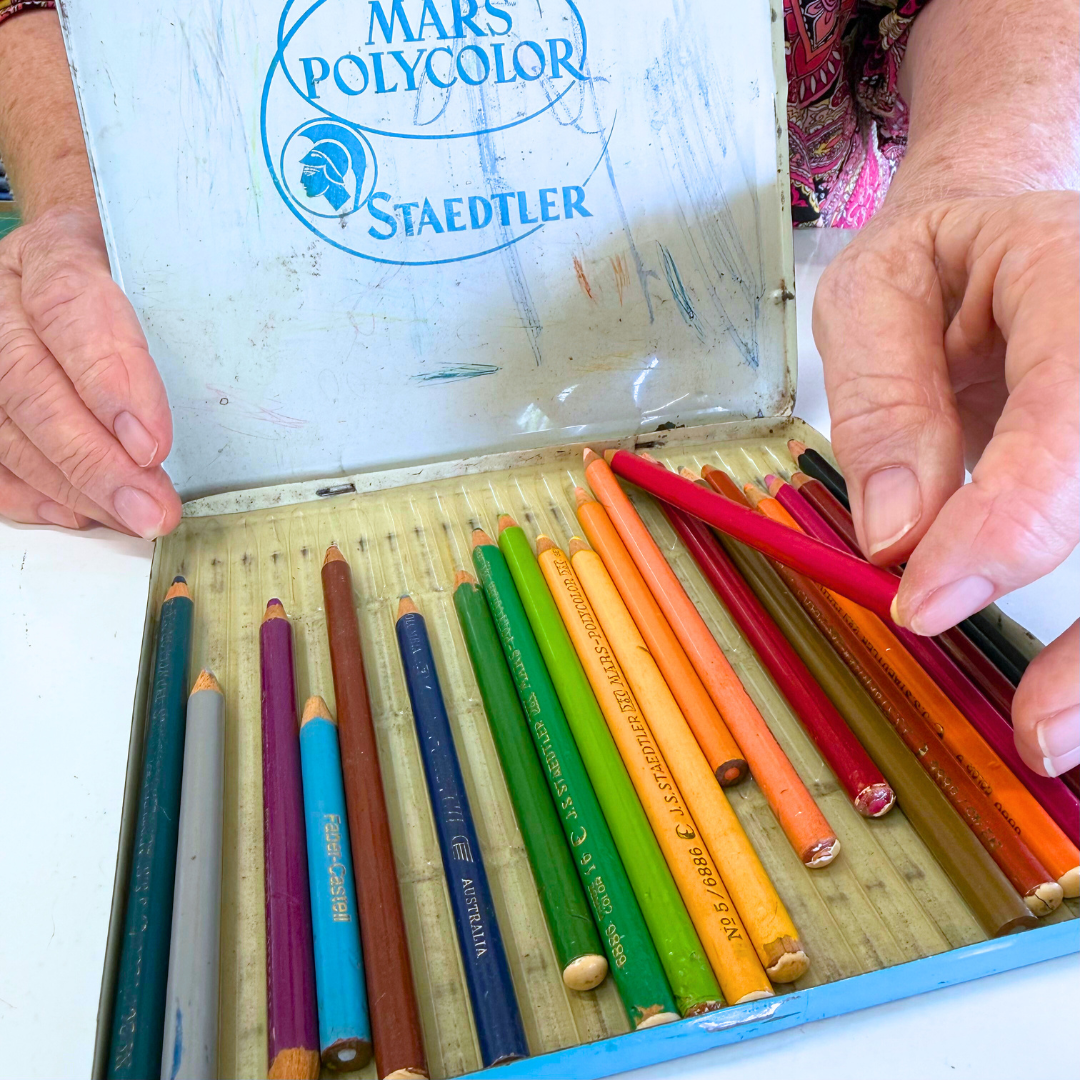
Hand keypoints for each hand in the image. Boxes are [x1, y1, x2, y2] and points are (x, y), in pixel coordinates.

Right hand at [0, 204, 180, 535]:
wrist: (84, 251)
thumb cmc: (135, 262)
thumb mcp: (165, 262)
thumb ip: (187, 308)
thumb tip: (244, 381)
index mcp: (55, 251)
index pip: (70, 309)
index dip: (110, 381)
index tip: (152, 443)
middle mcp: (4, 299)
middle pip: (31, 383)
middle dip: (96, 459)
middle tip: (150, 505)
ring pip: (7, 426)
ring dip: (72, 485)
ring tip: (131, 517)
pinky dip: (29, 493)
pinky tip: (79, 512)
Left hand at [813, 191, 1077, 777]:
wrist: (1001, 239)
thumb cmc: (936, 262)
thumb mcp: (875, 294)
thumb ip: (885, 403)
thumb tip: (896, 534)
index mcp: (1075, 273)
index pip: (1069, 410)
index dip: (1012, 519)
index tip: (924, 606)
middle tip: (1039, 731)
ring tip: (1058, 736)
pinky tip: (1076, 697)